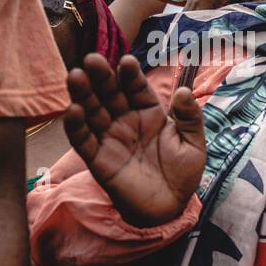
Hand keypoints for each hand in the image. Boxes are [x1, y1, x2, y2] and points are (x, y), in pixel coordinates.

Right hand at [63, 53, 205, 227]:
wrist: (170, 206)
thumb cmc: (182, 173)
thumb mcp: (193, 144)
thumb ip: (190, 119)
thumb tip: (183, 91)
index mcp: (150, 114)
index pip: (137, 89)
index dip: (131, 76)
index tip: (127, 61)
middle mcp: (126, 121)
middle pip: (110, 95)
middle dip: (102, 77)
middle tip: (93, 59)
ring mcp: (110, 138)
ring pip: (93, 112)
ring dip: (83, 95)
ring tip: (76, 76)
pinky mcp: (98, 159)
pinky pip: (83, 140)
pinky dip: (76, 125)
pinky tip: (73, 109)